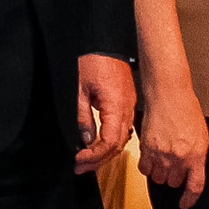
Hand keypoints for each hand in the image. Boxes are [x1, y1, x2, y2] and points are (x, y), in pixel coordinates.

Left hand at [73, 53, 135, 171]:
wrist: (103, 40)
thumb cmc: (91, 58)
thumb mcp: (78, 89)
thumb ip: (82, 116)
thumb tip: (85, 140)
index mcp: (117, 105)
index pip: (110, 142)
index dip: (94, 156)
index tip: (78, 160)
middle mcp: (127, 108)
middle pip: (118, 145)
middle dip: (98, 160)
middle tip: (79, 167)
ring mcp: (129, 105)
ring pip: (121, 138)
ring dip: (104, 152)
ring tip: (86, 161)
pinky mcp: (127, 102)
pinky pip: (122, 128)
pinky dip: (110, 140)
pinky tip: (97, 145)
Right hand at [137, 80, 208, 208]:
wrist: (168, 95)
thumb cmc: (186, 110)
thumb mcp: (202, 136)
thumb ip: (198, 157)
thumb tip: (193, 172)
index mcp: (196, 155)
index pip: (195, 187)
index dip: (190, 200)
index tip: (186, 204)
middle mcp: (178, 158)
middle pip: (174, 183)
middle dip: (175, 176)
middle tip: (175, 164)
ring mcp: (161, 155)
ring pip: (158, 178)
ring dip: (161, 172)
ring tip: (164, 158)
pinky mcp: (146, 149)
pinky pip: (145, 169)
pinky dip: (148, 166)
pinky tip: (152, 157)